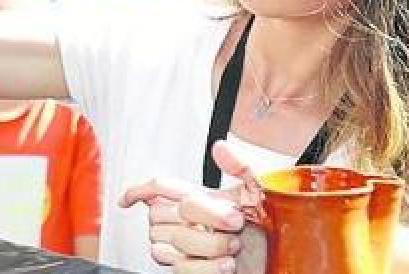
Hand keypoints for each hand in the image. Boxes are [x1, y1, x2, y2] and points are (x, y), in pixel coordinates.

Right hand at [119, 141, 266, 272]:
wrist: (280, 259)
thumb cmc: (266, 227)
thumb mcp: (259, 192)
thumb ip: (240, 167)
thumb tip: (220, 148)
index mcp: (193, 198)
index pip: (156, 188)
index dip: (138, 191)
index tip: (127, 200)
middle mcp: (181, 221)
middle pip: (163, 212)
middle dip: (203, 216)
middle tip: (234, 220)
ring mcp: (181, 247)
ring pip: (168, 241)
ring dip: (207, 244)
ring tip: (233, 245)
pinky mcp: (188, 269)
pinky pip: (180, 266)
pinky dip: (206, 267)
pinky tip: (226, 263)